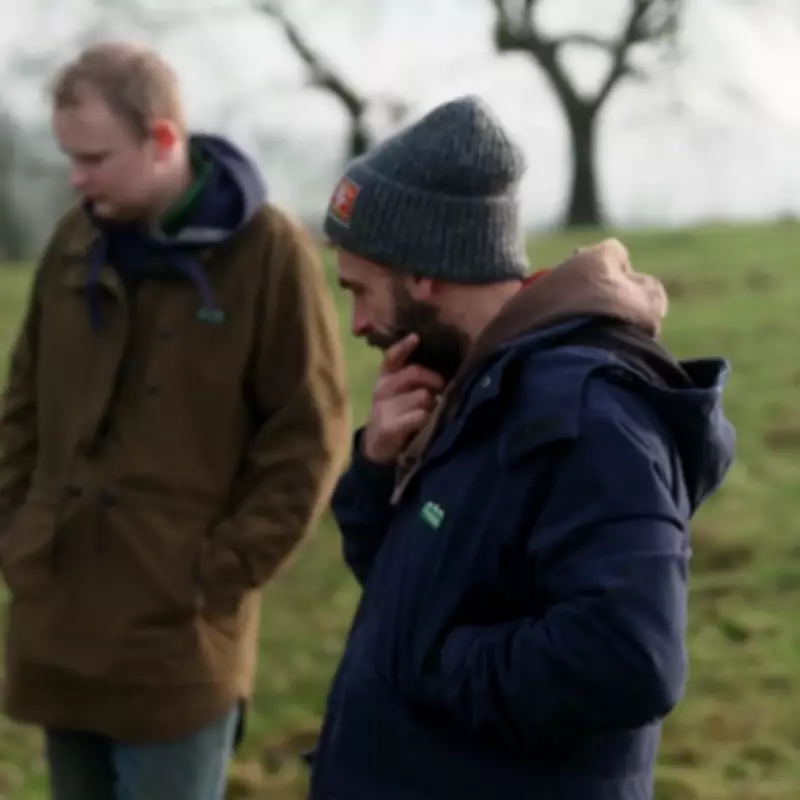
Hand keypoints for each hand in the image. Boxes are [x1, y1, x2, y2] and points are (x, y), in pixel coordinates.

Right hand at [362, 334, 445, 463]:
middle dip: (434, 379)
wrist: (379, 446)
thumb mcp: (400, 392)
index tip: (416, 338)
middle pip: (414, 373)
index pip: (392, 356)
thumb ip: (413, 377)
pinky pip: (420, 415)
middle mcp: (381, 388)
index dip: (404, 346)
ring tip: (430, 412)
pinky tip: (425, 424)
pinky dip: (428, 419)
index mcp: (384, 377)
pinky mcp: (389, 426)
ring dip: (433, 404)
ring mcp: (383, 408)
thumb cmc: (397, 413)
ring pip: (423, 396)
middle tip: (442, 388)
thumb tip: (442, 362)